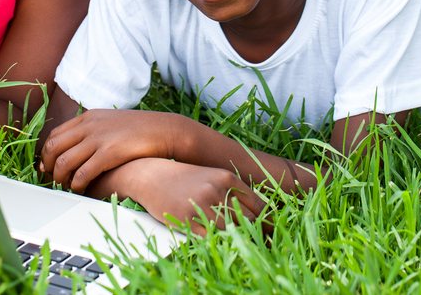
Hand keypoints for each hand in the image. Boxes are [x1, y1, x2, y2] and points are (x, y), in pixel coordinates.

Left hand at [40, 109, 189, 192]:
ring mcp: (98, 139)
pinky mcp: (109, 154)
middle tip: (52, 180)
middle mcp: (88, 126)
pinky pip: (82, 174)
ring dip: (60, 179)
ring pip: (64, 162)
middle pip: (53, 148)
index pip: (54, 135)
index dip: (45, 153)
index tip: (46, 167)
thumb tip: (76, 147)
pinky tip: (80, 191)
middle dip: (48, 167)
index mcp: (87, 117)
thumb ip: (91, 131)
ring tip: (65, 187)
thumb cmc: (139, 130)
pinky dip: (76, 185)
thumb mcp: (110, 122)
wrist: (164, 130)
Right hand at [122, 159, 267, 236]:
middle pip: (250, 220)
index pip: (259, 206)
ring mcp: (204, 205)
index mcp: (227, 178)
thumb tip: (256, 213)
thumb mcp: (210, 177)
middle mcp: (218, 190)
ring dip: (239, 241)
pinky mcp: (189, 219)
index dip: (268, 223)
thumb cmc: (181, 178)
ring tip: (242, 246)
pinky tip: (222, 245)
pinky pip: (213, 238)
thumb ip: (231, 191)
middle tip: (261, 245)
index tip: (270, 233)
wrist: (149, 175)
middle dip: (257, 235)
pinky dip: (221, 243)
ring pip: (233, 231)